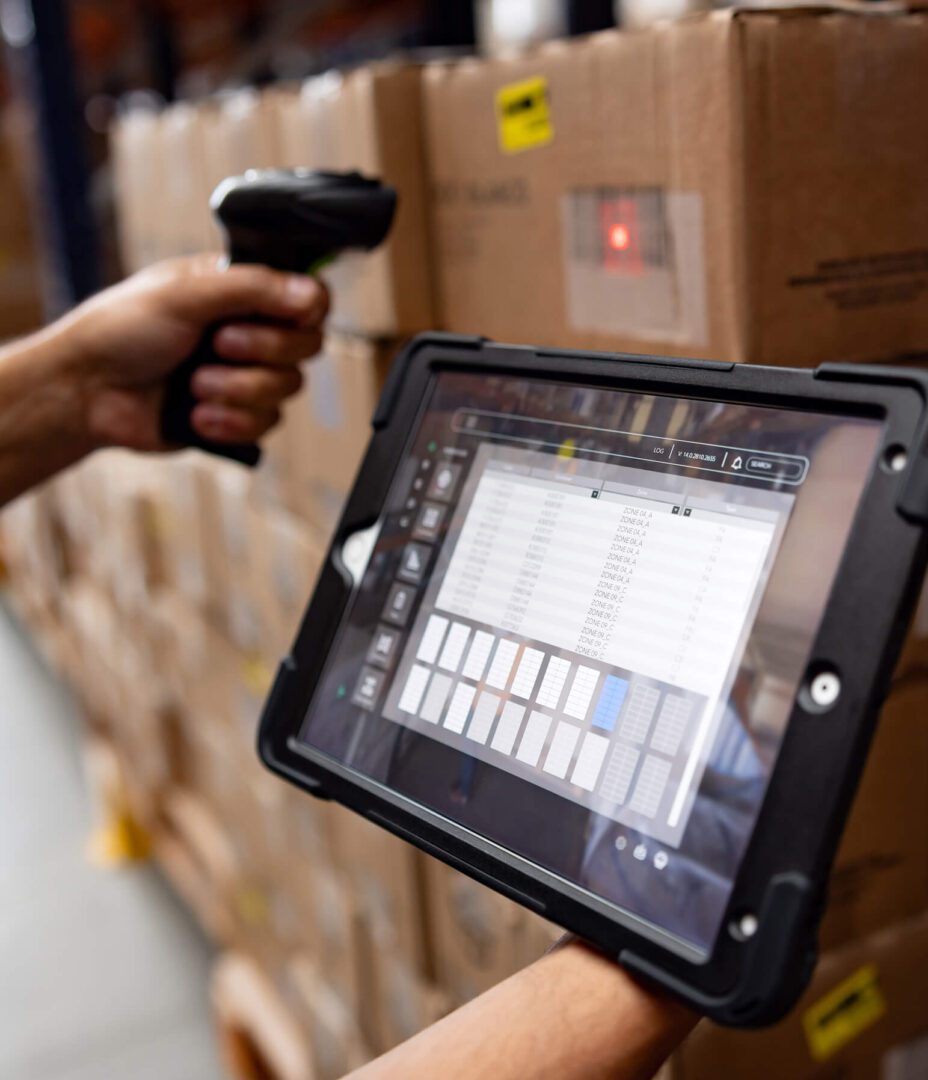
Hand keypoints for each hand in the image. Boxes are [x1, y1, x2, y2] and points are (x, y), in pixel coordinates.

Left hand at [59, 254, 327, 451]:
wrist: (86, 393)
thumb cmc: (121, 331)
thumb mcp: (186, 295)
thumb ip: (253, 289)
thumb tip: (312, 294)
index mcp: (240, 290)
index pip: (306, 296)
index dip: (306, 309)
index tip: (291, 315)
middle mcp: (249, 330)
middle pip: (306, 345)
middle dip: (262, 351)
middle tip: (218, 345)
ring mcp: (244, 375)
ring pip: (287, 388)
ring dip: (238, 390)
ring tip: (193, 385)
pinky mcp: (237, 416)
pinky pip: (266, 425)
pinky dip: (230, 422)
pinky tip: (195, 416)